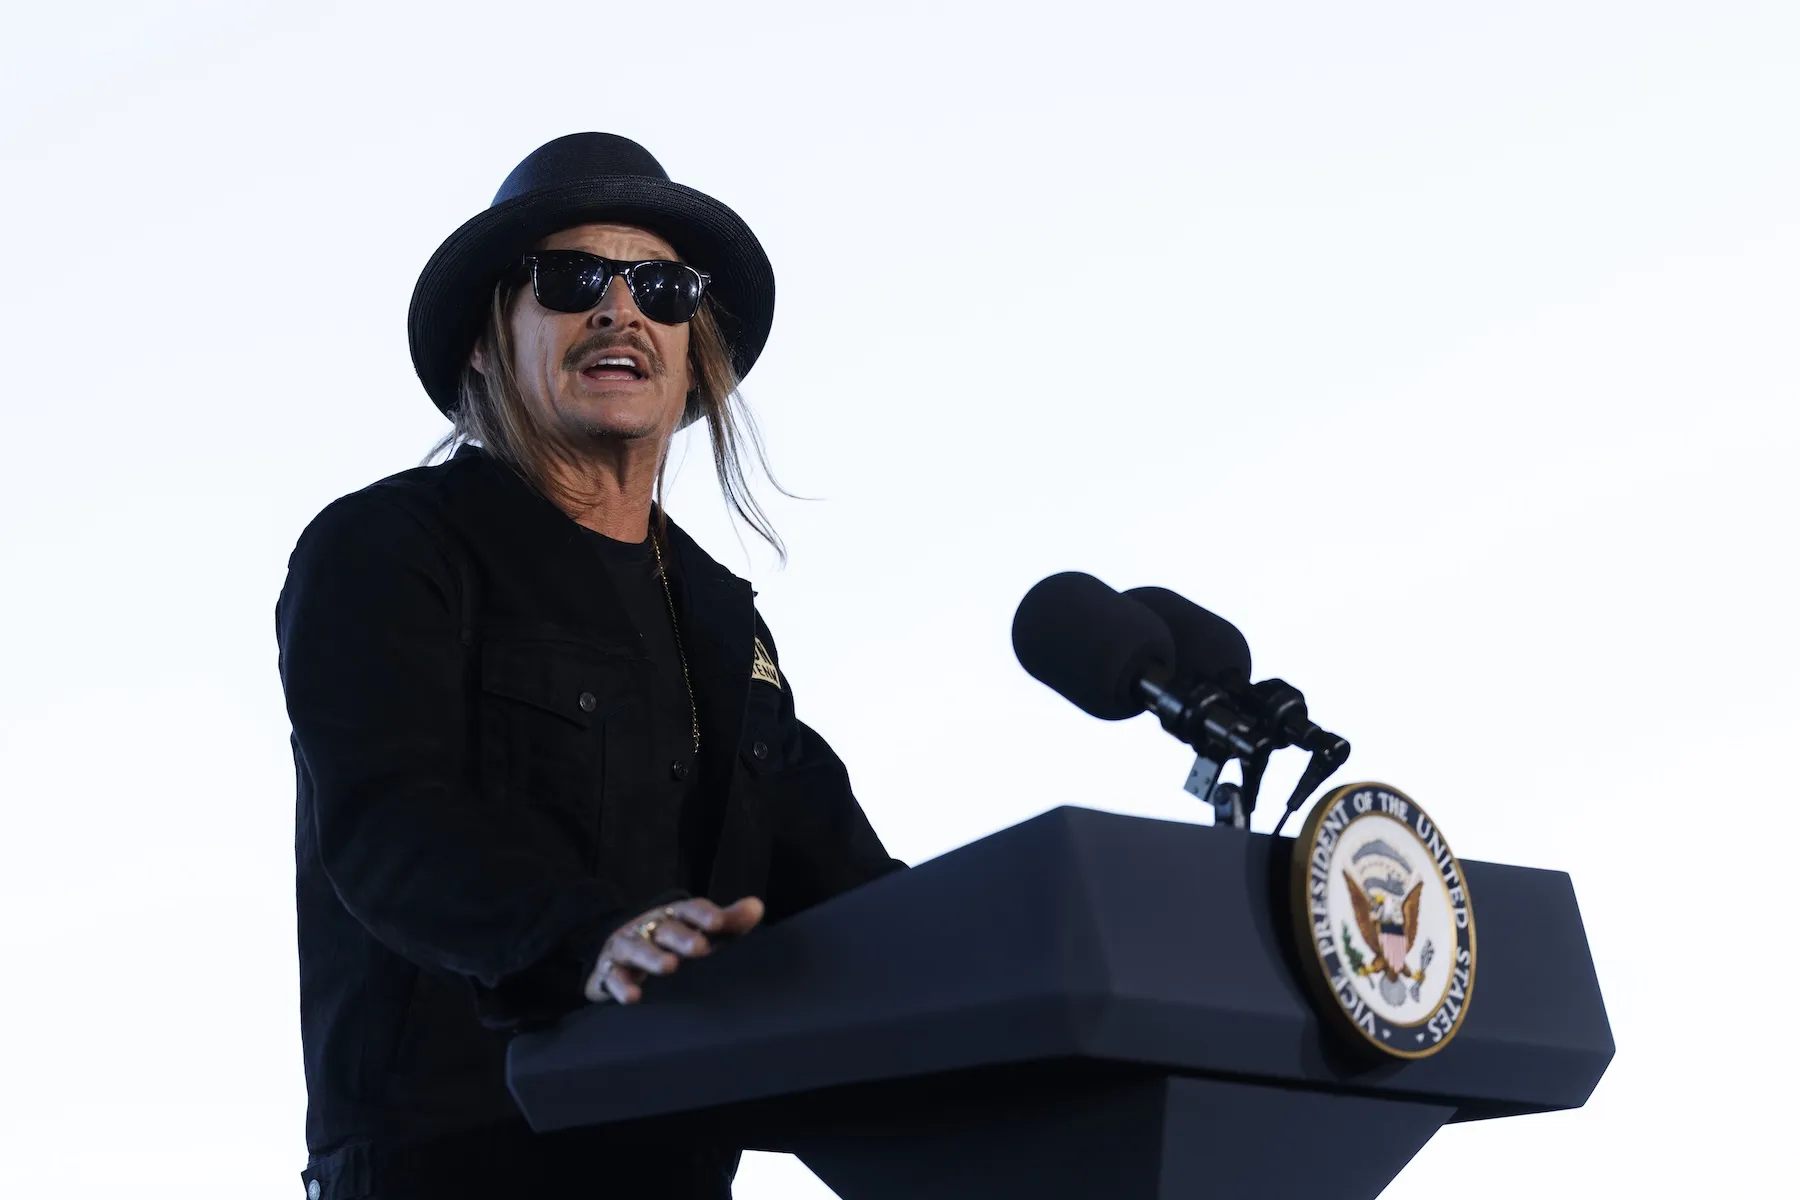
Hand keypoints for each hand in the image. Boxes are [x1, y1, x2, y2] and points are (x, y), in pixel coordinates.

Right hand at [583, 896, 764, 1004]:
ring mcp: (628, 948)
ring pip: (637, 949)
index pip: (690, 910)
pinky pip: (613, 977)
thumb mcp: (700, 931)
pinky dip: (621, 986)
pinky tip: (633, 996)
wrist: (619, 951)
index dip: (704, 914)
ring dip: (652, 957)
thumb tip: (757, 907)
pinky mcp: (610, 971)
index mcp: (675, 917)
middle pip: (666, 929)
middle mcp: (651, 928)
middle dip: (682, 937)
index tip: (719, 922)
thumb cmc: (672, 942)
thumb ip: (729, 922)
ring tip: (669, 966)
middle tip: (700, 947)